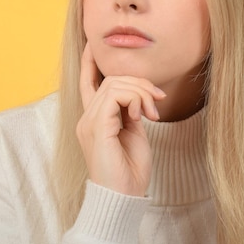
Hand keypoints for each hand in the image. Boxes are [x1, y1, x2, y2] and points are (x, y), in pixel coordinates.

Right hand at [76, 43, 165, 196]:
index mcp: (94, 120)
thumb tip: (137, 97)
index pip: (87, 84)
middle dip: (139, 83)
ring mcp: (89, 122)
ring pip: (114, 84)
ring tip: (152, 112)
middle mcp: (87, 118)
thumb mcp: (134, 134)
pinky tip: (142, 116)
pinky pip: (116, 95)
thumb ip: (130, 113)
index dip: (89, 63)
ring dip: (140, 92)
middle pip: (110, 80)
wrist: (122, 198)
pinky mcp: (96, 127)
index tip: (92, 45)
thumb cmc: (129, 171)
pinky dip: (135, 99)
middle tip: (157, 101)